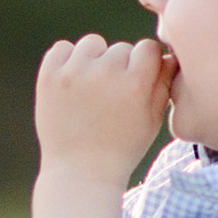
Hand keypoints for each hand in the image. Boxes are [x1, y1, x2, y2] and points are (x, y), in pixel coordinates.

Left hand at [34, 34, 170, 184]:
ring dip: (94, 60)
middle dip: (120, 66)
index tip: (138, 80)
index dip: (145, 64)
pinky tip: (72, 84)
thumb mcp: (152, 120)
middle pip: (121, 48)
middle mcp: (105, 73)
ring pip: (92, 44)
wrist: (79, 173)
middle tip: (112, 96)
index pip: (148, 48)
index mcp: (135, 84)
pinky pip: (62, 48)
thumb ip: (163, 83)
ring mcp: (74, 73)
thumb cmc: (121, 148)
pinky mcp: (49, 76)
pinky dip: (66, 61)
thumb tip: (167, 55)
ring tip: (92, 89)